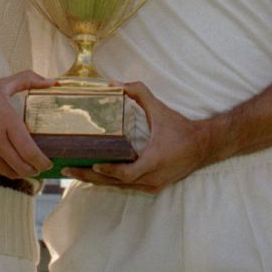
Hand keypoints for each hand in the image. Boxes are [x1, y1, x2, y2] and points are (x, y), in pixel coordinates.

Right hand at [0, 71, 54, 178]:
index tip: (49, 163)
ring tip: (25, 167)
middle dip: (34, 171)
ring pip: (8, 173)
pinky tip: (7, 164)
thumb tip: (53, 81)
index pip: (31, 152)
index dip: (43, 162)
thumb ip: (28, 80)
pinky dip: (3, 170)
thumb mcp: (1, 85)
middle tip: (39, 168)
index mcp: (6, 121)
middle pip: (22, 167)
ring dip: (19, 172)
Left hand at [64, 82, 215, 192]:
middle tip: (67, 169)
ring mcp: (153, 185)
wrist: (204, 146)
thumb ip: (139, 92)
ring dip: (97, 181)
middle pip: (116, 184)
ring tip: (74, 171)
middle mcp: (152, 178)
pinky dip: (110, 181)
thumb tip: (114, 84)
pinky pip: (128, 187)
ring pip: (120, 187)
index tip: (93, 164)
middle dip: (90, 177)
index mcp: (154, 160)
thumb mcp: (160, 108)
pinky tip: (94, 175)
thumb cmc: (181, 128)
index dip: (109, 171)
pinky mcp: (153, 187)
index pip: (127, 174)